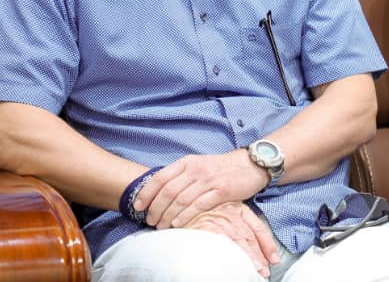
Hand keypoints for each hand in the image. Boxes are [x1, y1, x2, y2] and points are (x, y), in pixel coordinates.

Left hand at [134, 151, 268, 228]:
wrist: (250, 164)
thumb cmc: (221, 168)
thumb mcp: (199, 164)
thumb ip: (181, 175)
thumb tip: (159, 192)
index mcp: (187, 162)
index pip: (161, 177)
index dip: (147, 192)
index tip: (138, 206)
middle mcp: (196, 169)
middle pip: (168, 191)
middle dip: (156, 208)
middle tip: (150, 221)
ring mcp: (209, 180)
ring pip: (181, 199)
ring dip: (168, 215)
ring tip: (160, 226)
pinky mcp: (221, 191)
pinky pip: (199, 204)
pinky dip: (185, 215)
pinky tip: (177, 223)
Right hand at [184, 202, 280, 278]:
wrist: (185, 206)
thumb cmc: (209, 214)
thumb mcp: (230, 215)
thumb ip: (246, 228)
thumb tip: (264, 251)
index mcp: (239, 209)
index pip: (258, 228)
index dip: (267, 245)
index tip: (273, 260)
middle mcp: (230, 213)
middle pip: (248, 237)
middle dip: (257, 256)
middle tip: (263, 271)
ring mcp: (217, 220)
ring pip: (235, 241)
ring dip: (245, 258)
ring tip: (252, 271)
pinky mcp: (205, 227)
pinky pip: (219, 243)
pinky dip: (227, 255)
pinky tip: (231, 264)